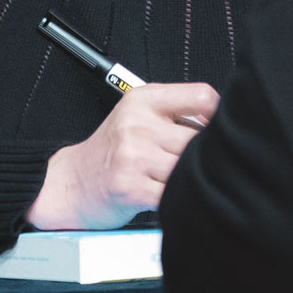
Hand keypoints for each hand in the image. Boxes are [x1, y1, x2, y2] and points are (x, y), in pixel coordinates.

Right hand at [25, 82, 218, 229]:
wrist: (73, 182)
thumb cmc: (112, 150)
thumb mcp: (137, 115)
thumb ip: (175, 112)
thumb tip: (220, 122)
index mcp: (142, 99)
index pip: (201, 96)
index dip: (217, 114)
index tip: (215, 128)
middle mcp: (137, 124)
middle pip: (199, 138)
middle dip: (201, 153)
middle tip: (192, 160)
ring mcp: (134, 157)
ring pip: (188, 167)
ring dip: (188, 176)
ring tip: (176, 176)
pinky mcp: (133, 189)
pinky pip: (174, 193)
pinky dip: (177, 196)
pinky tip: (167, 192)